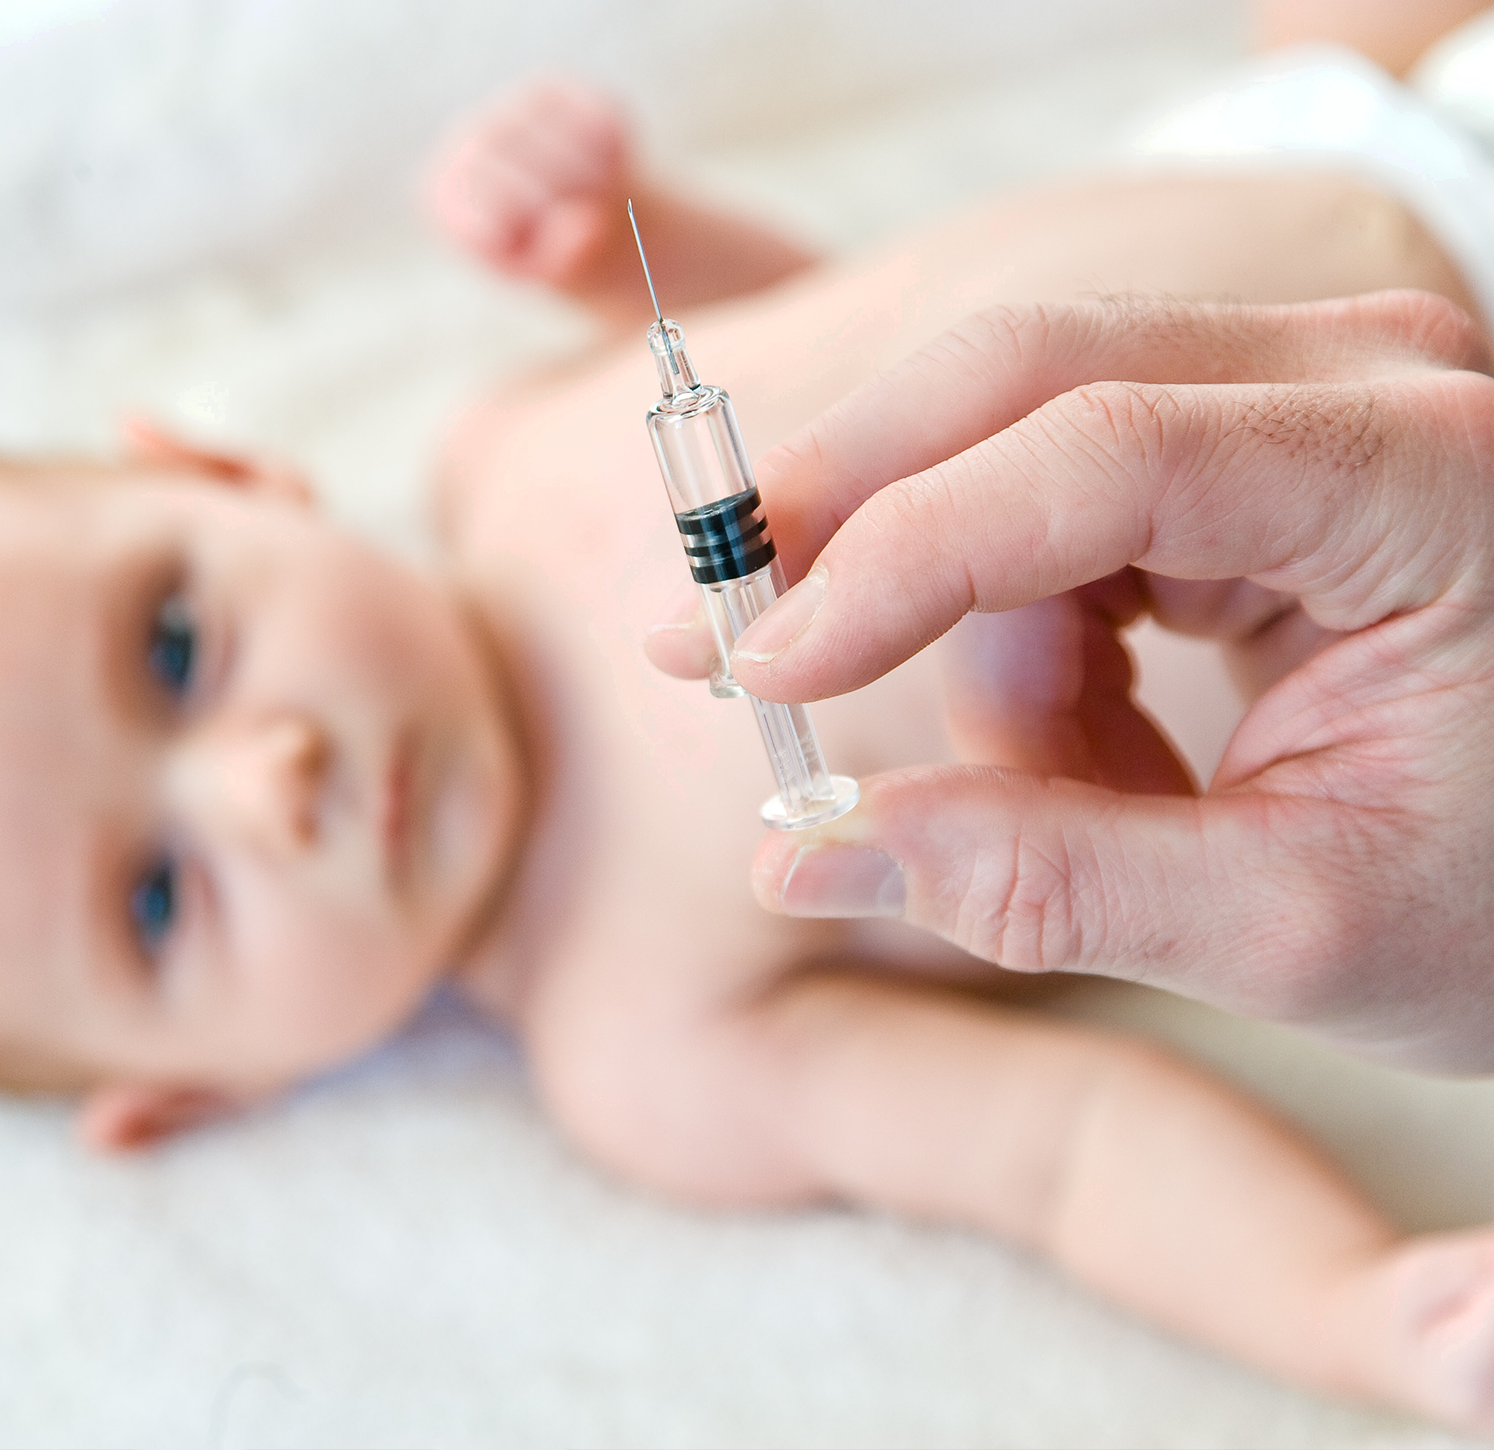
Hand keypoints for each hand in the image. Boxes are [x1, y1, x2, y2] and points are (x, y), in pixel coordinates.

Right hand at [652, 291, 1493, 1068]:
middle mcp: (1355, 372)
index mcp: (1422, 473)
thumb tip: (798, 856)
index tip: (759, 672)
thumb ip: (1047, 887)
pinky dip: (1020, 633)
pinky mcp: (1237, 429)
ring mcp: (1293, 384)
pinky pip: (1040, 497)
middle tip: (713, 648)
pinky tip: (1105, 740)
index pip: (1104, 452)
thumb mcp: (1298, 930)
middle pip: (1016, 377)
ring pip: (1004, 454)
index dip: (902, 557)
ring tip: (1097, 799)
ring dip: (981, 645)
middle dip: (851, 525)